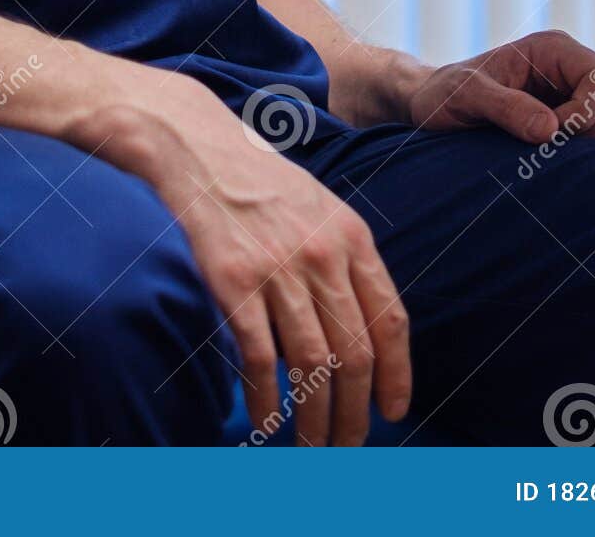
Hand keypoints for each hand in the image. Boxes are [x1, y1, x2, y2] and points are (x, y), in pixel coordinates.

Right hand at [93, 76, 410, 446]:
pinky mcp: (233, 281)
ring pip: (311, 366)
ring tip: (311, 447)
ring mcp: (277, 268)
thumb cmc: (261, 184)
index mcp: (352, 236)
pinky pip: (259, 357)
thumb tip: (366, 335)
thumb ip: (346, 263)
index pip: (390, 320)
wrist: (198, 147)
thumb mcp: (320, 208)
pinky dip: (265, 398)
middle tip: (348, 446)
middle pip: (354, 354)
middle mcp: (321, 254)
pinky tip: (266, 420)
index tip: (392, 411)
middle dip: (356, 413)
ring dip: (314, 419)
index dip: (397, 375)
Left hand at [408, 29, 594, 144]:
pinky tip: (560, 158)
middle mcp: (574, 67)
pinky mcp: (580, 120)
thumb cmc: (446, 93)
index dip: (585, 113)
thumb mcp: (465, 95)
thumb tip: (551, 130)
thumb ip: (504, 107)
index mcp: (553, 48)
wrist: (435, 104)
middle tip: (554, 146)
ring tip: (555, 152)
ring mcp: (580, 93)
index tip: (550, 134)